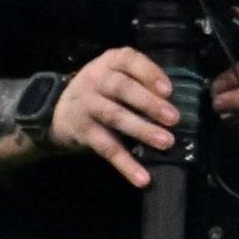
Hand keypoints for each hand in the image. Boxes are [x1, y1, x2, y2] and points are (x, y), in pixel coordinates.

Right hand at [51, 46, 178, 187]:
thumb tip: (178, 103)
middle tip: (174, 118)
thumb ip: (141, 81)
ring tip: (166, 142)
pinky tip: (142, 178)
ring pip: (115, 116)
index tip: (169, 90)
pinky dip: (126, 164)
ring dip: (142, 130)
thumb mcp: (116, 74)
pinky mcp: (84, 131)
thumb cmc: (102, 90)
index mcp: (110, 62)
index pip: (129, 60)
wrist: (60, 110)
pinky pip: (107, 148)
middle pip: (123, 88)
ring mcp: (87, 105)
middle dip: (149, 103)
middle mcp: (96, 79)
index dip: (149, 73)